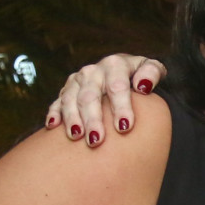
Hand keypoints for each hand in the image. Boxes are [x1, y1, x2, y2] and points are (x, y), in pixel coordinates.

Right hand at [45, 54, 162, 146]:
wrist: (123, 70)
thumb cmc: (141, 76)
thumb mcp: (152, 69)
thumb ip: (152, 73)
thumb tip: (143, 86)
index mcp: (116, 65)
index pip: (117, 86)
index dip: (121, 106)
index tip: (125, 127)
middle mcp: (94, 71)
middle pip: (90, 96)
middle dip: (93, 118)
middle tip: (97, 140)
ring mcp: (78, 81)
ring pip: (70, 99)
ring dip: (72, 118)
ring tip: (77, 136)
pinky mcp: (66, 91)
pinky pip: (57, 102)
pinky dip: (54, 113)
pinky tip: (53, 127)